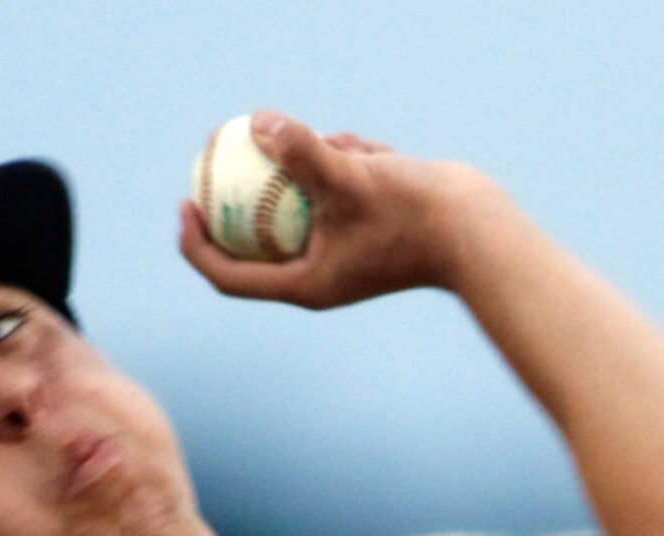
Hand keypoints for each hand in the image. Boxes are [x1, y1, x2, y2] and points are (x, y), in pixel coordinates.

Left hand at [180, 110, 502, 309]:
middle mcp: (320, 275)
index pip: (231, 276)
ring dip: (311, 167)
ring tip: (340, 148)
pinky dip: (343, 164)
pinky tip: (367, 148)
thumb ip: (303, 153)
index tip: (185, 202)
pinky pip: (335, 191)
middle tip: (221, 152)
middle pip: (257, 240)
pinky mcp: (365, 229)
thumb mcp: (352, 178)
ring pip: (302, 204)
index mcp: (306, 285)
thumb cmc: (415, 214)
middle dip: (241, 195)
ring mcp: (344, 253)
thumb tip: (257, 122)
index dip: (198, 243)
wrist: (477, 229)